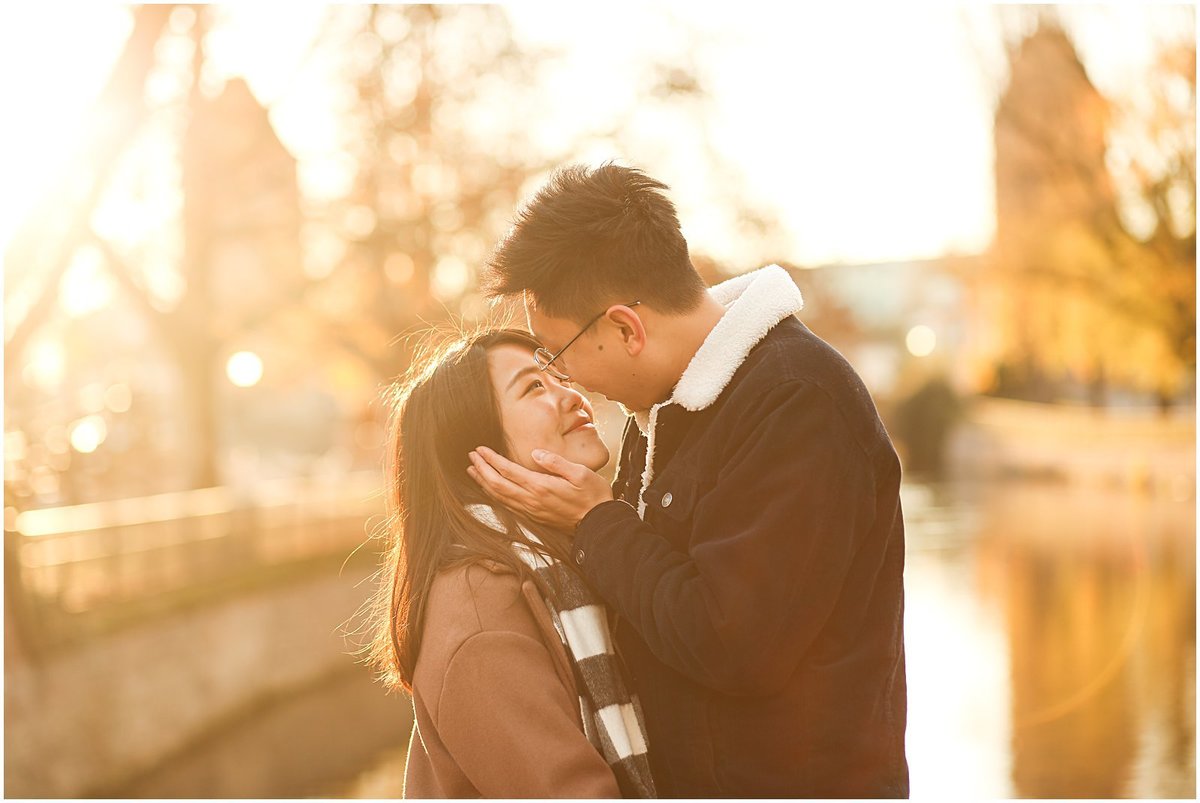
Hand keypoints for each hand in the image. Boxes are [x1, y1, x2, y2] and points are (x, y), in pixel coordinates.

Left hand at [467, 446, 613, 529]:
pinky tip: (490, 490)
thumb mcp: (580, 473)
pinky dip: (494, 495)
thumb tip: (535, 453)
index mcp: (541, 486)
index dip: (491, 459)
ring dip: (484, 483)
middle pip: (497, 484)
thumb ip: (556, 462)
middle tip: (471, 457)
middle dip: (482, 469)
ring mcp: (531, 510)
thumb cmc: (593, 496)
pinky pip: (508, 505)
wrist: (600, 525)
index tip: (479, 449)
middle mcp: (532, 500)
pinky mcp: (534, 516)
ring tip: (473, 471)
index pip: (508, 470)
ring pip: (500, 496)